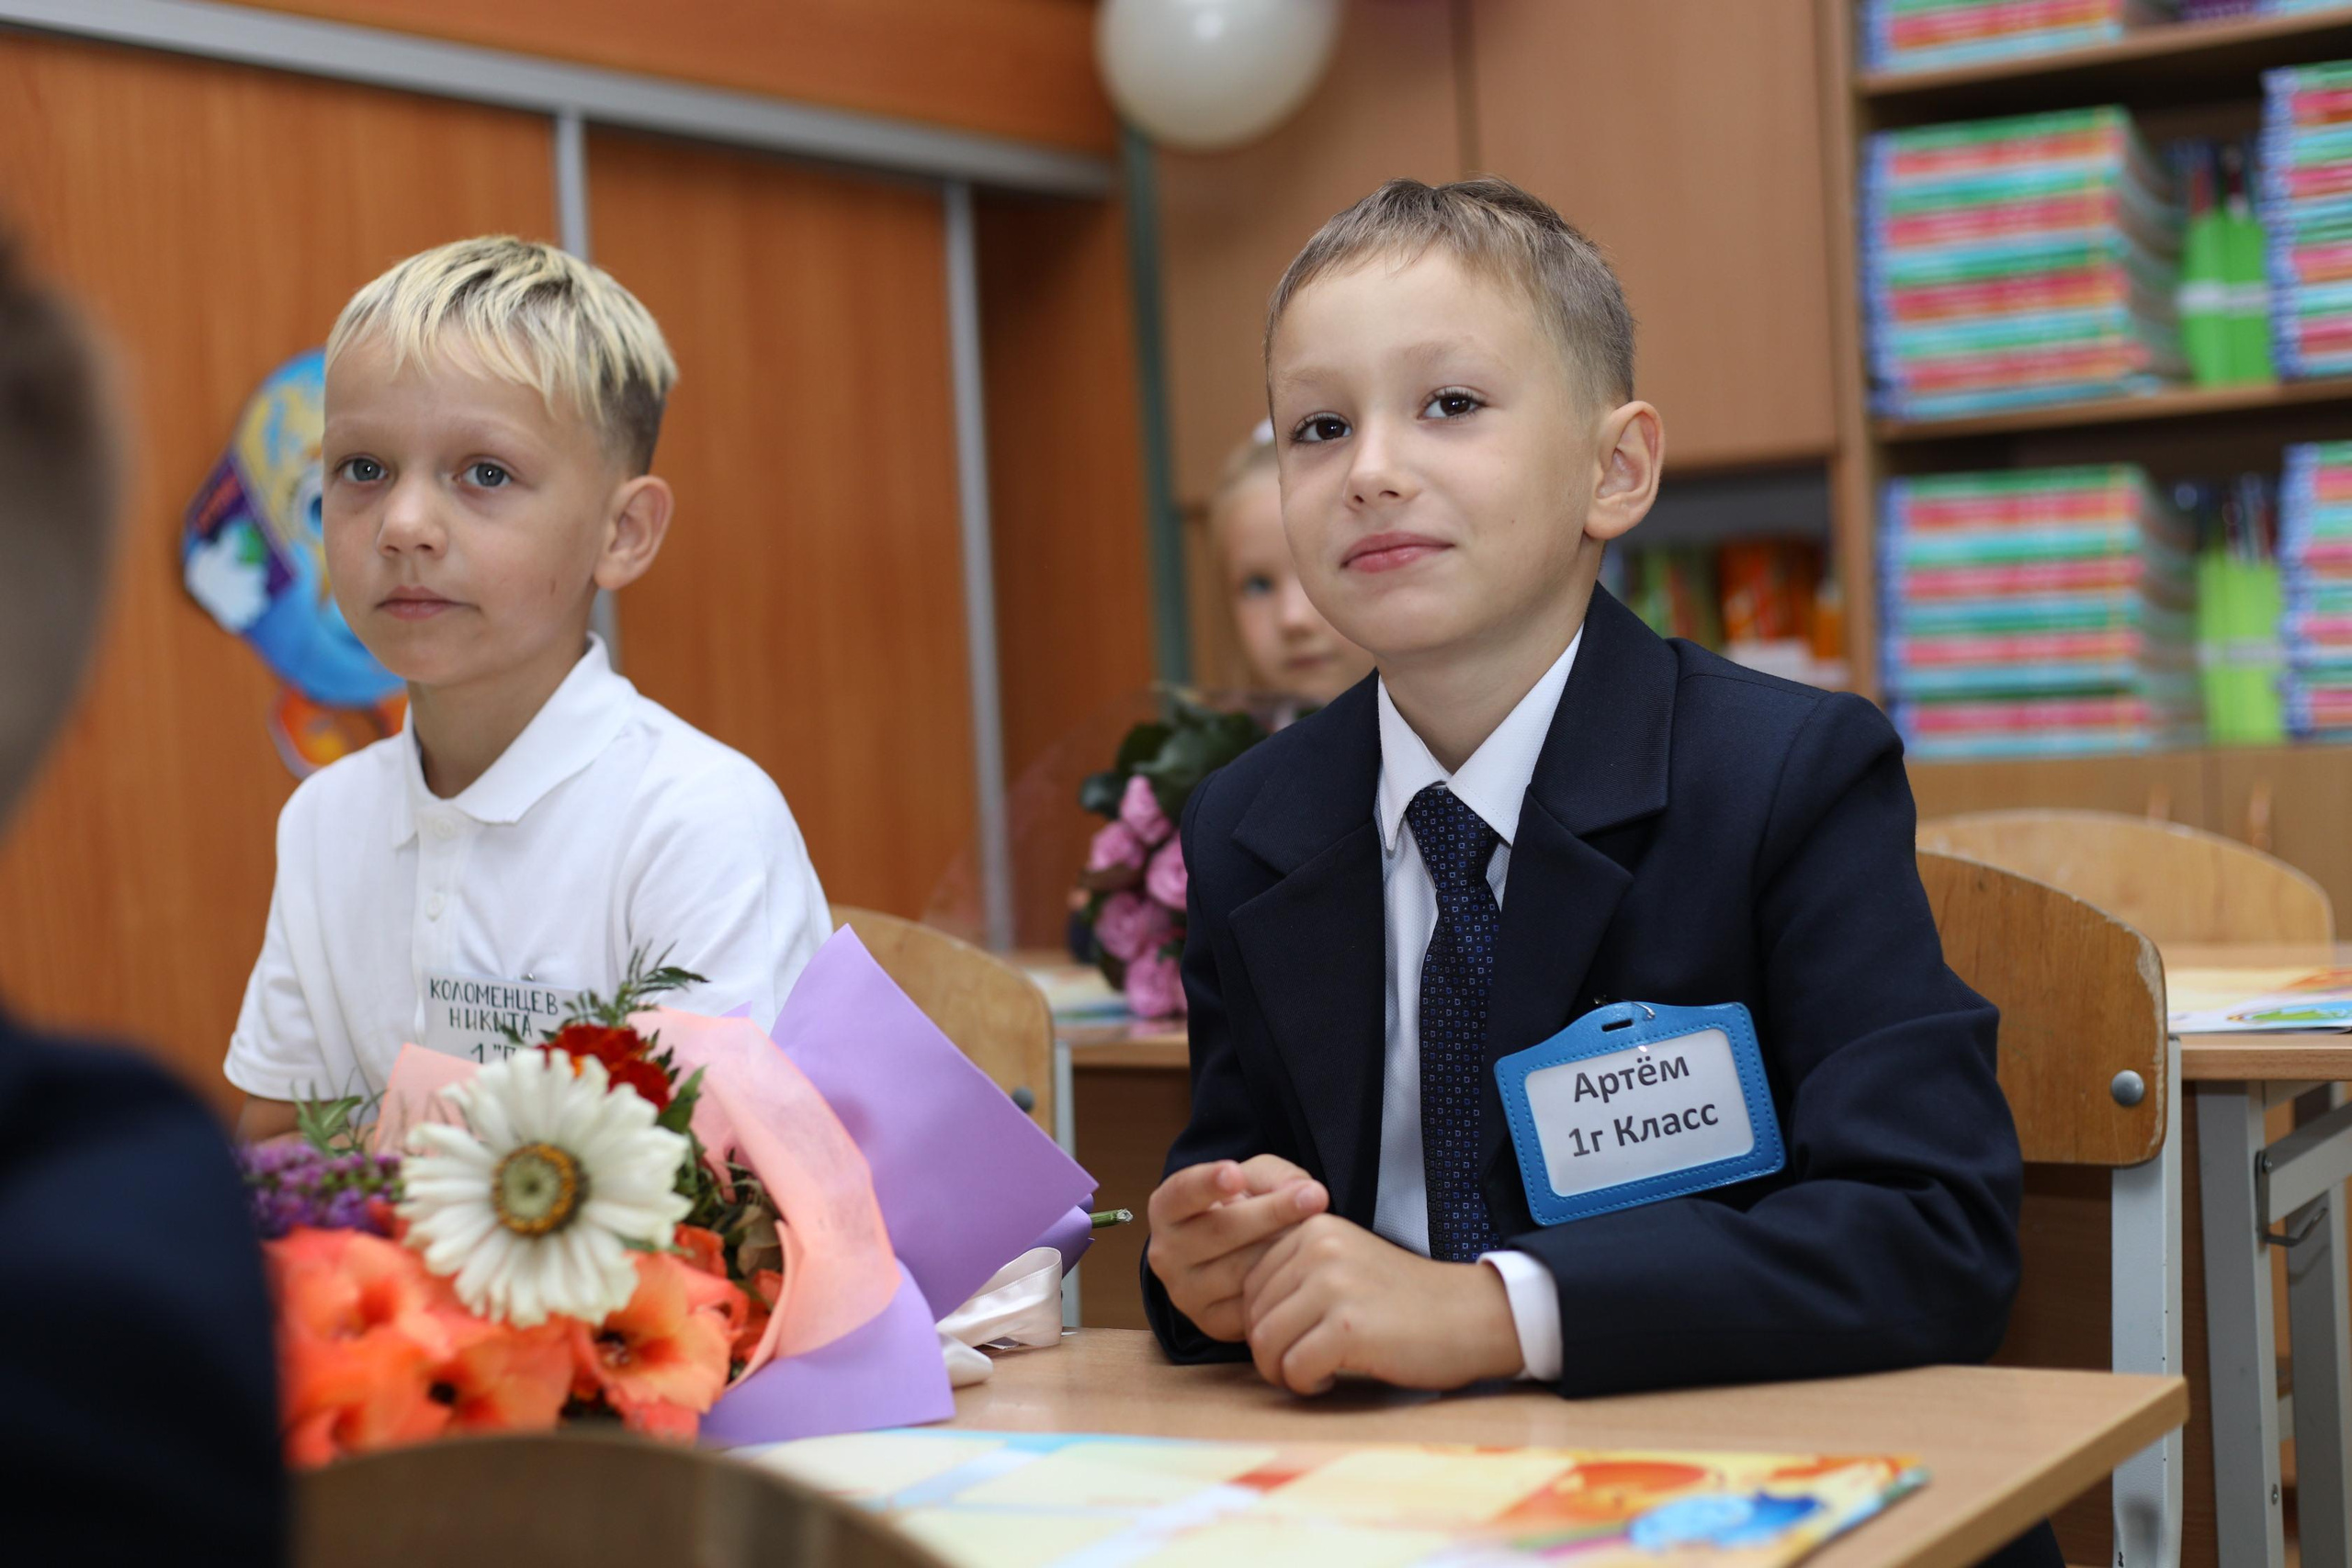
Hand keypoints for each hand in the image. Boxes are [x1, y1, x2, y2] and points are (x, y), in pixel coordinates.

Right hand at [1146, 1156, 1328, 1340]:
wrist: (1236, 1258)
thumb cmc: (1242, 1208)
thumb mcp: (1252, 1179)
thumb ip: (1273, 1176)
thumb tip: (1302, 1191)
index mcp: (1167, 1208)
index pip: (1182, 1193)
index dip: (1207, 1183)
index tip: (1236, 1174)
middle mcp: (1165, 1253)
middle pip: (1221, 1231)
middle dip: (1272, 1212)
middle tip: (1315, 1197)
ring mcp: (1186, 1293)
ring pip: (1243, 1271)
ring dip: (1283, 1249)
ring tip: (1316, 1233)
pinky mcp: (1211, 1323)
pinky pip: (1254, 1303)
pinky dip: (1283, 1284)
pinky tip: (1303, 1268)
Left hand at [1241, 1214, 1523, 1394]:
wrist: (1470, 1316)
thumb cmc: (1405, 1301)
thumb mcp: (1346, 1262)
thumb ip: (1297, 1271)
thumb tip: (1236, 1307)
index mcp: (1313, 1229)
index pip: (1248, 1283)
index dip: (1262, 1322)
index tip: (1297, 1337)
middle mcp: (1318, 1249)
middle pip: (1251, 1316)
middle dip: (1269, 1351)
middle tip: (1304, 1362)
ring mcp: (1333, 1286)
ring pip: (1265, 1344)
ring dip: (1283, 1371)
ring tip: (1316, 1371)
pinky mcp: (1348, 1328)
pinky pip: (1294, 1369)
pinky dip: (1306, 1385)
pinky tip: (1331, 1379)